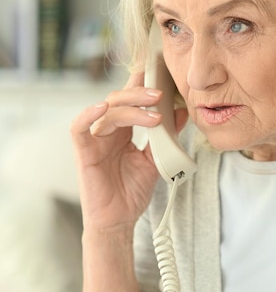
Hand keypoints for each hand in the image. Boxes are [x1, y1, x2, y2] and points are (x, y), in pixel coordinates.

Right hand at [71, 72, 187, 229]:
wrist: (119, 221)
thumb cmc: (132, 192)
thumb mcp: (156, 160)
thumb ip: (166, 136)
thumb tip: (181, 112)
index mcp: (123, 130)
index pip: (130, 99)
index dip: (141, 82)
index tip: (160, 69)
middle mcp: (107, 130)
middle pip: (119, 99)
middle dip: (140, 94)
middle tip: (161, 94)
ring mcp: (94, 140)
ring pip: (107, 111)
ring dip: (131, 108)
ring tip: (154, 113)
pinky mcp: (83, 152)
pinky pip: (79, 128)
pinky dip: (88, 115)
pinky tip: (103, 109)